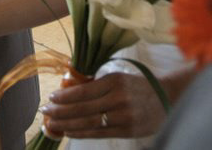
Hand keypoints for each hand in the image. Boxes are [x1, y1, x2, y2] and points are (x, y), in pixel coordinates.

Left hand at [41, 72, 167, 139]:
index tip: (51, 97)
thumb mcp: (118, 78)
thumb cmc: (136, 86)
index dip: (64, 96)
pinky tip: (68, 131)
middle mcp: (118, 99)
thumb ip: (97, 85)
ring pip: (88, 123)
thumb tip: (68, 92)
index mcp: (114, 81)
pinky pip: (98, 133)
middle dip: (60, 111)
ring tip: (52, 123)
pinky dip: (80, 133)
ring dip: (66, 124)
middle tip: (45, 111)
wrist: (165, 98)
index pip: (83, 91)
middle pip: (82, 108)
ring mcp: (123, 117)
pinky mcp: (126, 131)